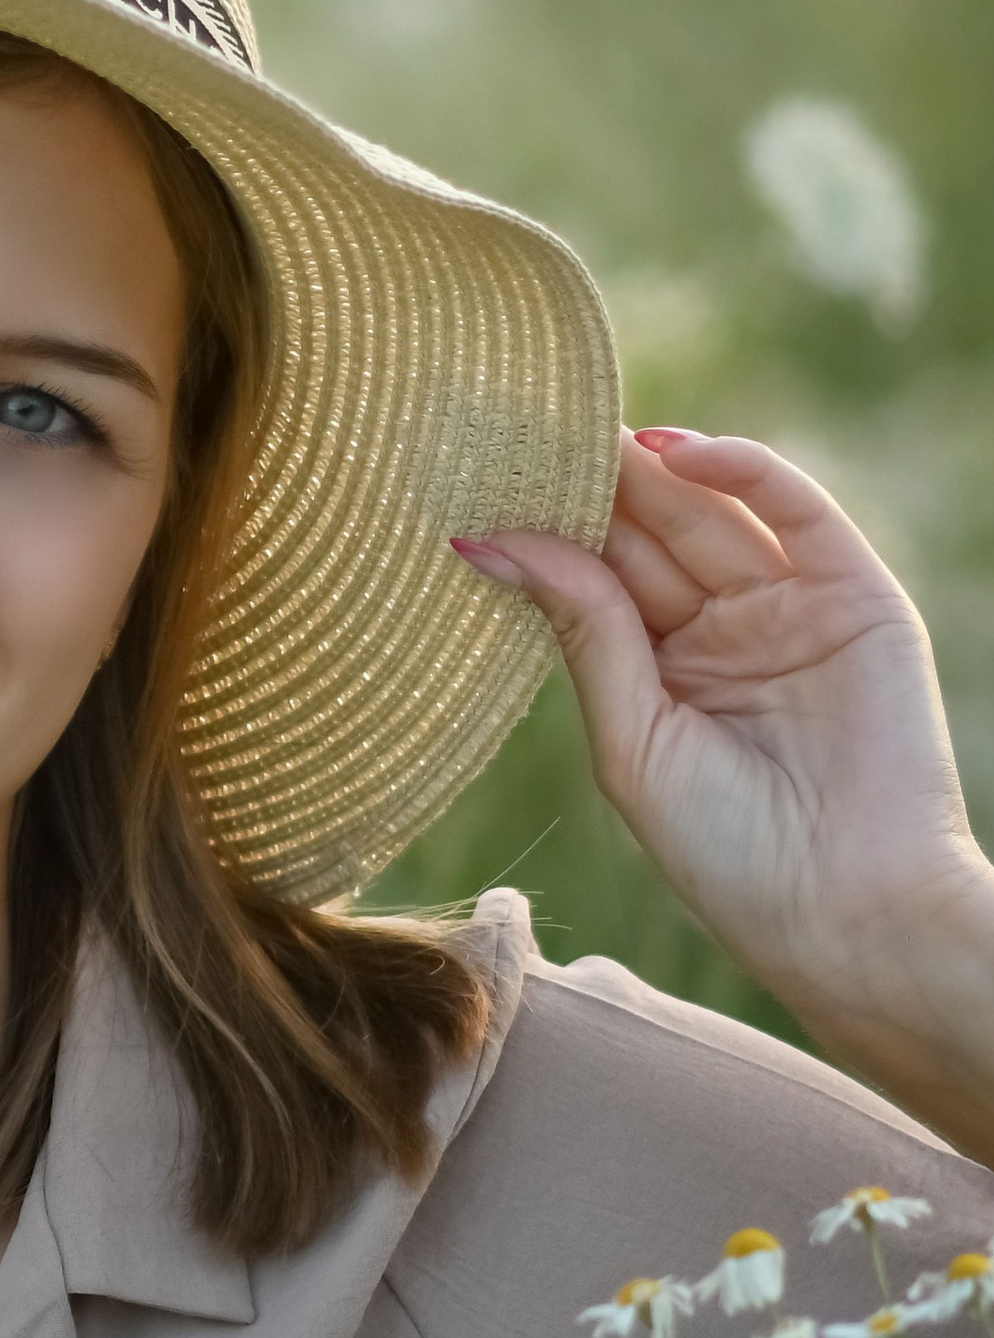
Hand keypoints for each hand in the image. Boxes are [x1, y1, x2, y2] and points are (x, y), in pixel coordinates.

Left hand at [459, 429, 993, 1087]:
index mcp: (659, 667)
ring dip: (649, 468)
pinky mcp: (858, 597)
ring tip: (580, 427)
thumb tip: (483, 541)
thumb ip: (583, 629)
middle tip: (519, 425)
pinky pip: (799, 513)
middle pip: (646, 533)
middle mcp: (722, 628)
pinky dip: (744, 471)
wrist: (847, 912)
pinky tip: (674, 450)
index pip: (596, 574)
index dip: (547, 525)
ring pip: (709, 512)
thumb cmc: (726, 852)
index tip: (479, 473)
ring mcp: (790, 606)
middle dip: (589, 483)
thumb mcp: (632, 736)